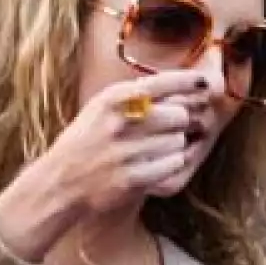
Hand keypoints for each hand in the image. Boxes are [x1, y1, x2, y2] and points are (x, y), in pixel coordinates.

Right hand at [0, 71, 207, 261]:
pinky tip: (153, 165)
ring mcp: (126, 152)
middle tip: (164, 130)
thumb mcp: (101, 108)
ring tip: (152, 151)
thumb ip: (135, 95)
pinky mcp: (132, 178)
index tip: (205, 83)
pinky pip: (173, 164)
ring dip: (173, 146)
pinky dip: (169, 165)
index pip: (162, 82)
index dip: (189, 81)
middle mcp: (120, 123)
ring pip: (179, 141)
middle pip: (179, 114)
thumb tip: (182, 84)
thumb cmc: (85, 141)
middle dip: (178, 123)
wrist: (60, 182)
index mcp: (112, 99)